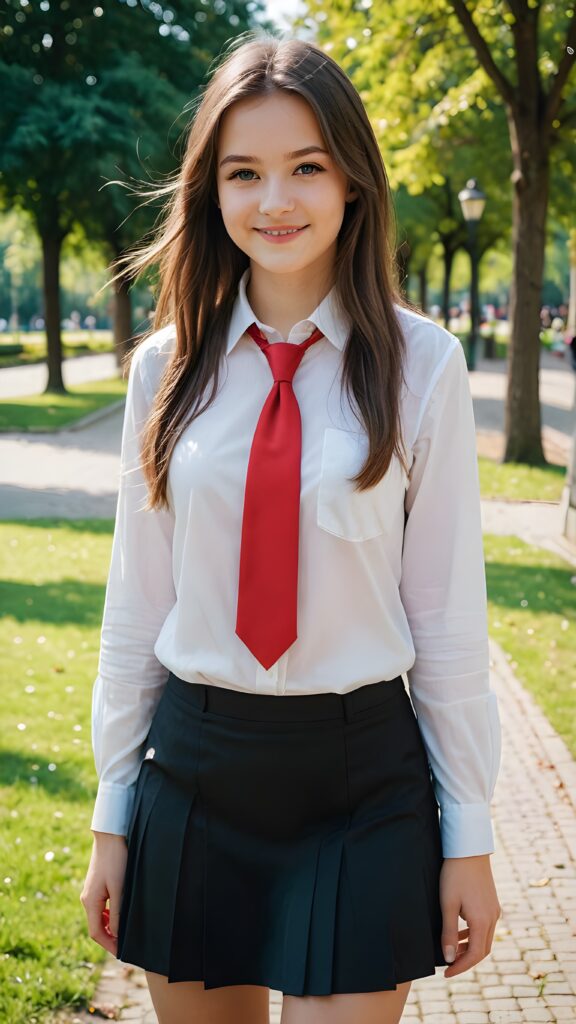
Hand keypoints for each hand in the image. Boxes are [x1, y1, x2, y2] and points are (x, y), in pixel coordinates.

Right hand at [80, 831, 127, 954]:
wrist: (110, 836)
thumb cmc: (116, 860)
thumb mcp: (119, 888)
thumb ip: (117, 912)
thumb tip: (116, 934)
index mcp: (90, 901)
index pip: (96, 933)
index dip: (109, 945)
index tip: (122, 953)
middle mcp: (87, 899)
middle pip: (96, 927)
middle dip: (109, 938)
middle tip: (125, 946)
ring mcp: (90, 892)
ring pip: (98, 917)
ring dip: (109, 927)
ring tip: (124, 933)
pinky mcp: (96, 885)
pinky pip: (100, 907)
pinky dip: (108, 916)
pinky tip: (120, 914)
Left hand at [439, 854, 500, 977]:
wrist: (469, 850)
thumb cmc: (455, 875)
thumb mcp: (447, 904)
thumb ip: (449, 932)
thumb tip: (449, 958)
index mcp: (482, 921)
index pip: (475, 955)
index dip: (460, 967)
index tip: (446, 973)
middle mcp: (492, 918)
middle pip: (483, 950)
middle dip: (466, 961)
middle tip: (449, 965)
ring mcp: (494, 910)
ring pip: (485, 939)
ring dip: (470, 948)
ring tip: (452, 951)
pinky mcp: (492, 903)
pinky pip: (485, 927)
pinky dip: (473, 935)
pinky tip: (460, 932)